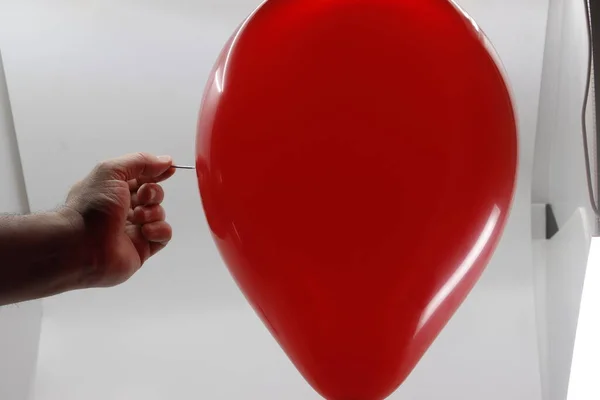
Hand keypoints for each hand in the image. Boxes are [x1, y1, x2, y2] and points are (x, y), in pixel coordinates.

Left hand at [62, 153, 175, 287]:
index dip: (155, 171)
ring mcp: (133, 229)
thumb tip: (166, 161)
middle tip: (142, 197)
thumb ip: (140, 161)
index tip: (170, 169)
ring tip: (137, 218)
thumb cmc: (92, 206)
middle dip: (152, 193)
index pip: (141, 177)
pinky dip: (159, 230)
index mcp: (112, 190)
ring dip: (153, 212)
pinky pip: (163, 235)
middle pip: (153, 195)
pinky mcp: (142, 248)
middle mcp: (122, 209)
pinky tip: (145, 232)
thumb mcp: (112, 171)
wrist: (82, 244)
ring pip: (159, 214)